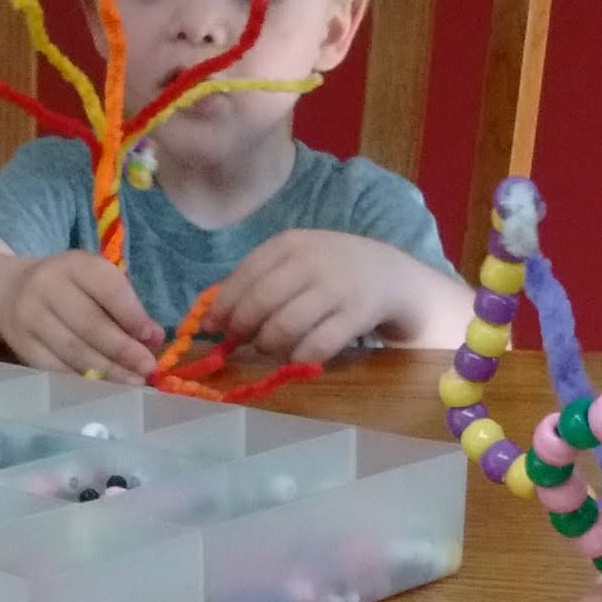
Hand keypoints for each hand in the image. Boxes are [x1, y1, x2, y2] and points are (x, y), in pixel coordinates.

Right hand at [0, 251, 161, 382]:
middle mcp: (47, 285)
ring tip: (132, 382)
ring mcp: (29, 316)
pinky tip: (104, 387)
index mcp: (74, 264)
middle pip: (89, 323)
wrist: (10, 291)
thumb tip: (154, 340)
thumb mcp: (95, 283)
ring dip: (107, 370)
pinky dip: (83, 380)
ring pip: (73, 349)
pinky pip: (55, 367)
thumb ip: (125, 307)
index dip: (132, 315)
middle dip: (122, 349)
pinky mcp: (20, 343)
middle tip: (147, 368)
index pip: (107, 287)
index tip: (153, 338)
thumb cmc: (69, 289)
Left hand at [206, 230, 414, 364]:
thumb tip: (211, 316)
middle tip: (236, 344)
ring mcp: (337, 288)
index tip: (210, 328)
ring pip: (284, 326)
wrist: (391, 275)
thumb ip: (259, 280)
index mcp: (291, 243)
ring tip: (268, 348)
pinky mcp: (357, 315)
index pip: (245, 274)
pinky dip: (298, 357)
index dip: (223, 305)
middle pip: (260, 301)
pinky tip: (296, 357)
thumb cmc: (331, 271)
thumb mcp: (296, 260)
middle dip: (241, 328)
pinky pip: (316, 345)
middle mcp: (312, 261)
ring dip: (267, 345)